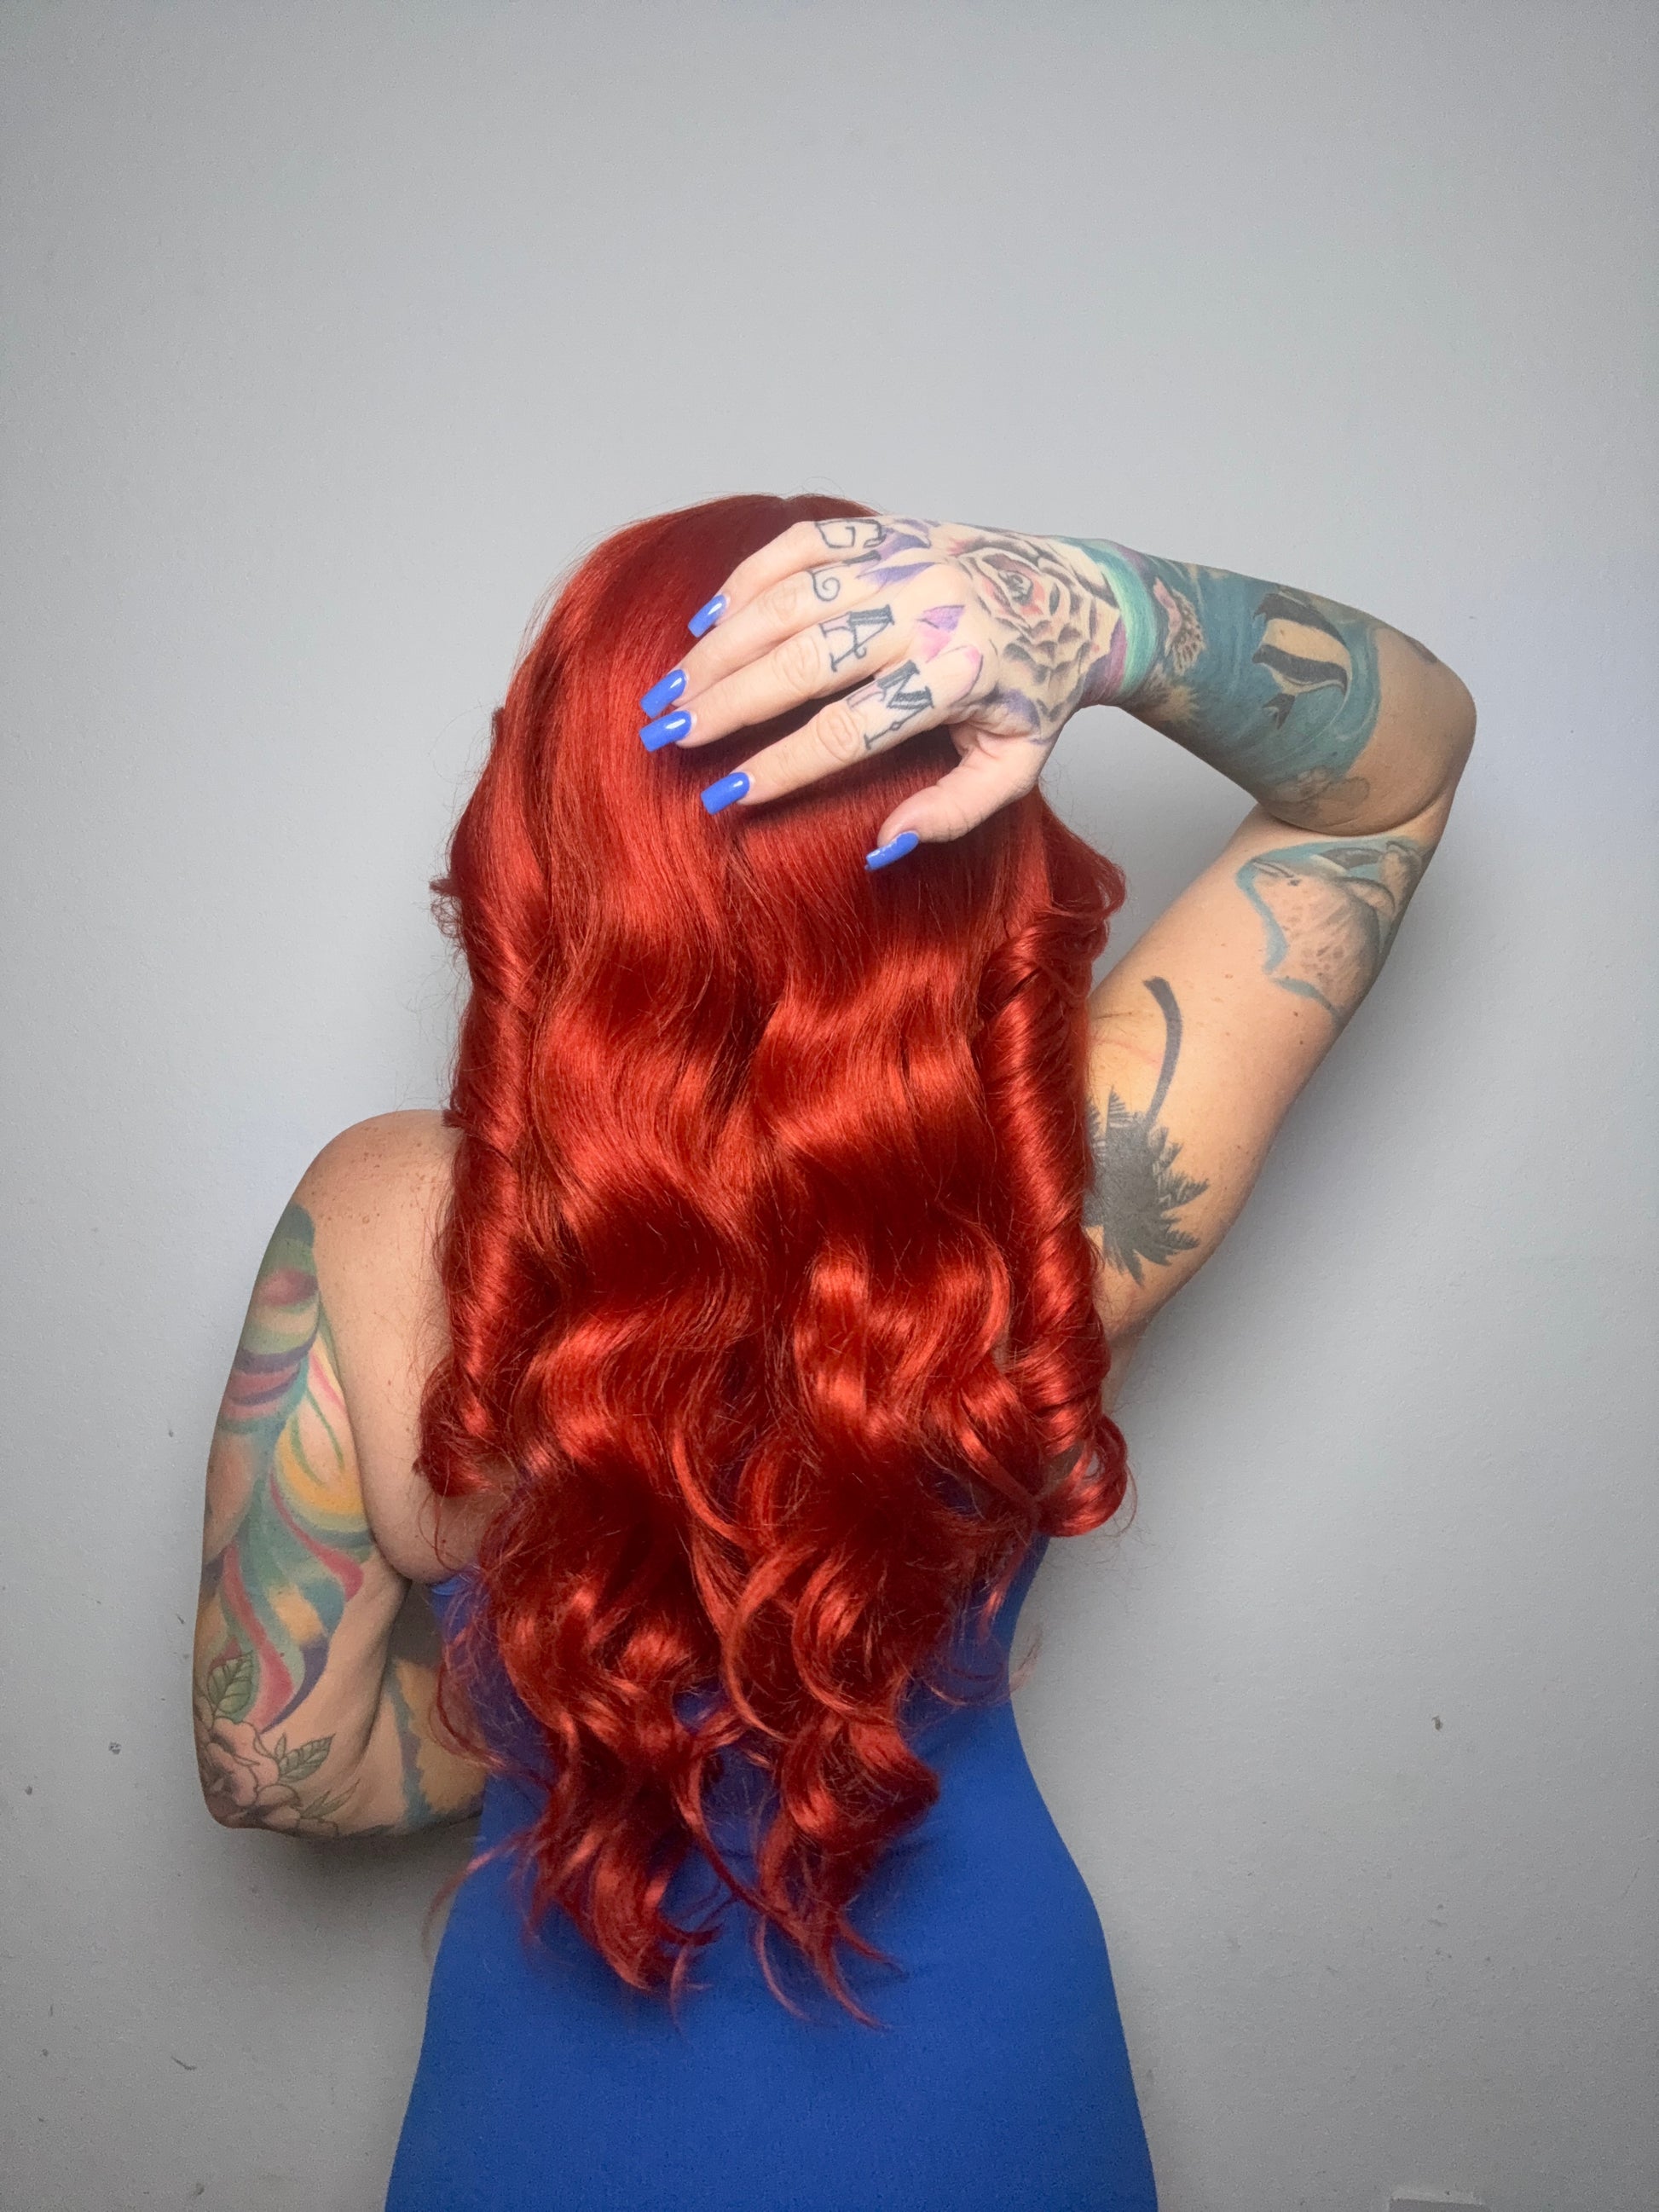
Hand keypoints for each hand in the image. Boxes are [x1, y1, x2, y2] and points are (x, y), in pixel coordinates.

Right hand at [637, 516, 1131, 864]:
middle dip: (725, 703)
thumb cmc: (1038, 693)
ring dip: (721, 646)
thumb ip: (953, 811)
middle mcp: (926, 612)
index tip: (724, 797)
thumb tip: (880, 849)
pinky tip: (709, 621)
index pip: (848, 731)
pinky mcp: (889, 531)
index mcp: (957, 678)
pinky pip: (804, 547)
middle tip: (665, 736)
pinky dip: (749, 580)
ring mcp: (904, 563)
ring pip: (790, 601)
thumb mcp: (1015, 766)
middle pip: (802, 662)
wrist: (1082, 596)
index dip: (780, 767)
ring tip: (671, 688)